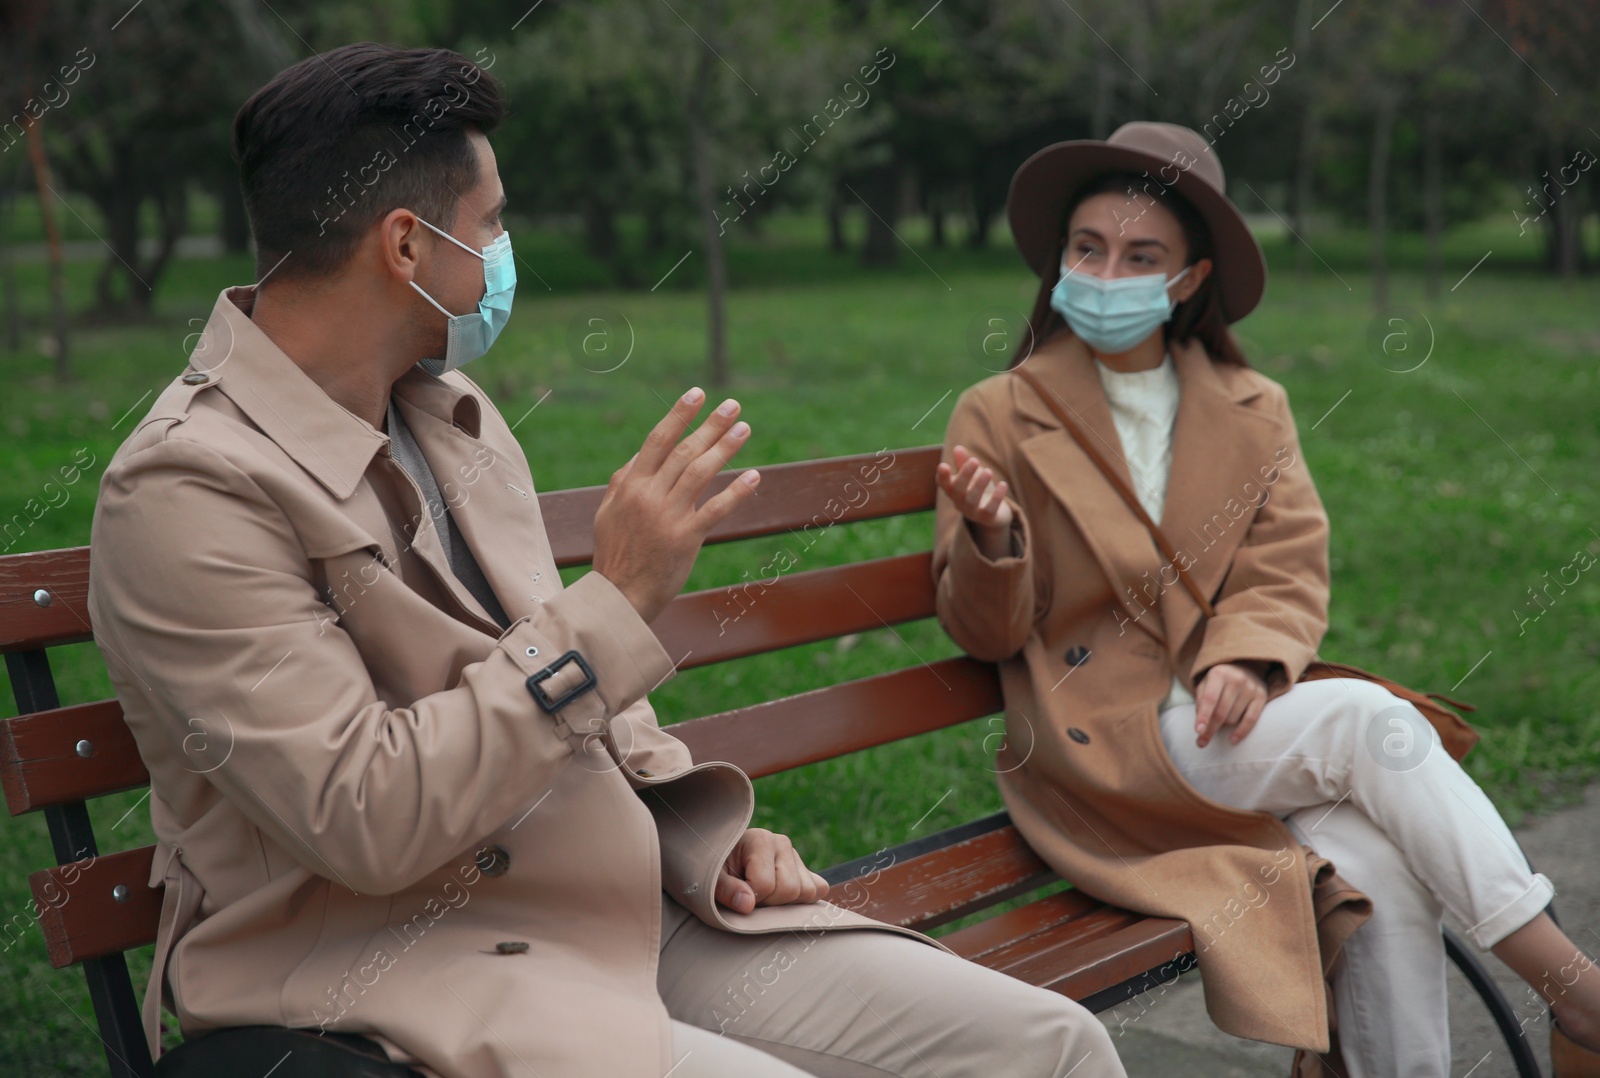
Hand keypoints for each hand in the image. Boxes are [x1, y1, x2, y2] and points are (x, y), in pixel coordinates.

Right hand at [592, 389, 758, 623]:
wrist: (619, 595)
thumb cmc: (615, 553)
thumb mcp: (608, 511)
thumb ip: (624, 480)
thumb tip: (642, 455)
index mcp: (630, 485)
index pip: (658, 440)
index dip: (679, 415)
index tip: (698, 393)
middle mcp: (649, 495)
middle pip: (685, 451)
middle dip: (711, 425)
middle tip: (733, 405)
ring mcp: (668, 516)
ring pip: (701, 473)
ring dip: (725, 448)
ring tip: (744, 429)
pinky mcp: (686, 539)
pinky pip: (716, 509)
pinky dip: (736, 491)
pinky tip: (754, 476)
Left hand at [715, 828, 829, 913]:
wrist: (716, 864)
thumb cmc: (711, 871)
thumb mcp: (709, 879)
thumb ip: (726, 890)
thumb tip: (748, 904)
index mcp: (760, 839)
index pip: (765, 885)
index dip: (749, 899)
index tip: (735, 894)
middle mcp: (782, 843)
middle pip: (790, 890)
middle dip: (768, 902)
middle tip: (749, 897)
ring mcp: (796, 856)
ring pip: (807, 892)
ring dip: (784, 903)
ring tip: (761, 895)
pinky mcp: (805, 870)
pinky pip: (818, 890)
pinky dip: (802, 902)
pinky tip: (779, 899)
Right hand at [936, 445, 1014, 556]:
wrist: (992, 515)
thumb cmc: (978, 489)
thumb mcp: (971, 475)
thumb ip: (964, 463)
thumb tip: (957, 448)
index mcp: (953, 490)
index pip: (943, 484)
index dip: (942, 476)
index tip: (943, 465)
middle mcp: (959, 502)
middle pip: (957, 490)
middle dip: (965, 475)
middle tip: (975, 460)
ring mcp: (973, 512)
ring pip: (972, 500)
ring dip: (979, 485)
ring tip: (988, 471)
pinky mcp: (988, 518)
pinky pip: (990, 509)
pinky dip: (996, 497)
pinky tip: (1003, 484)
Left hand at [1193, 662, 1269, 747]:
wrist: (1245, 667)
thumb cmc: (1219, 681)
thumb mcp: (1205, 685)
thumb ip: (1200, 704)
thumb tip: (1200, 730)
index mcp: (1218, 674)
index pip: (1210, 699)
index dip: (1203, 716)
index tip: (1198, 731)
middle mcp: (1236, 679)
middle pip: (1221, 713)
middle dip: (1210, 729)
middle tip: (1202, 741)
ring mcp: (1251, 687)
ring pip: (1233, 718)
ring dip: (1224, 725)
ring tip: (1221, 718)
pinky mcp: (1262, 696)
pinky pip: (1251, 720)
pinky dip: (1241, 732)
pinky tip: (1232, 739)